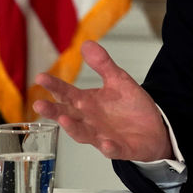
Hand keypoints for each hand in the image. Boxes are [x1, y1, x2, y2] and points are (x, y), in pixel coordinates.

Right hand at [32, 40, 172, 161]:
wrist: (154, 128)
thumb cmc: (130, 106)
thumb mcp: (118, 81)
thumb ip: (102, 64)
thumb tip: (86, 43)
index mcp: (87, 103)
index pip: (66, 94)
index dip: (54, 86)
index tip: (40, 77)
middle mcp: (90, 121)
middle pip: (68, 115)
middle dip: (54, 111)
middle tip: (39, 103)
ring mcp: (102, 136)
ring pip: (84, 134)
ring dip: (74, 129)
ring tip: (63, 119)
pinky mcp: (120, 148)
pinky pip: (112, 149)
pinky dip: (108, 147)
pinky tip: (105, 143)